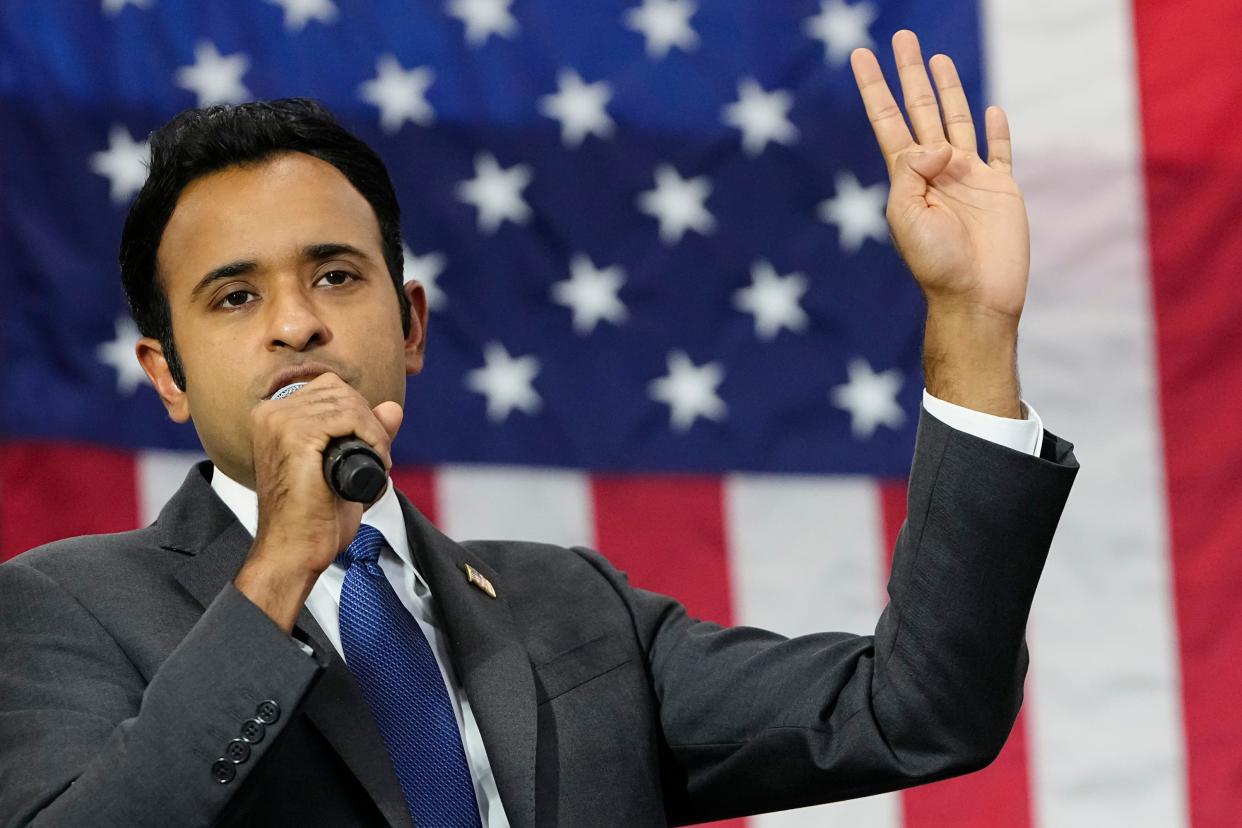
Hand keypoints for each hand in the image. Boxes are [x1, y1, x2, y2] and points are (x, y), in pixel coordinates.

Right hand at [235, 373, 402, 631]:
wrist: (295, 550)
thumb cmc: (314, 516)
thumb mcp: (345, 466)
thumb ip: (367, 432)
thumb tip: (392, 408)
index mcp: (273, 416)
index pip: (330, 389)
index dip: (359, 414)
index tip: (370, 447)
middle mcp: (271, 412)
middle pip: (341, 391)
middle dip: (369, 423)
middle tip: (378, 460)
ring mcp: (280, 421)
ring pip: (348, 402)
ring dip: (374, 433)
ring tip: (376, 465)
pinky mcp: (296, 434)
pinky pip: (350, 416)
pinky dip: (372, 437)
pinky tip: (375, 463)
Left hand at [851, 30, 1026, 416]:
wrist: (975, 296)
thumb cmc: (935, 263)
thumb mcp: (906, 215)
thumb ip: (912, 171)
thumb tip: (937, 144)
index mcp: (907, 176)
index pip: (888, 119)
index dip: (875, 87)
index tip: (862, 55)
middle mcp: (936, 170)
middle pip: (921, 109)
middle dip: (910, 74)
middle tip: (902, 37)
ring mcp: (969, 177)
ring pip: (958, 120)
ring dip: (947, 89)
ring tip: (935, 58)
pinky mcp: (1001, 188)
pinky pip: (1000, 151)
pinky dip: (997, 129)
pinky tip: (991, 108)